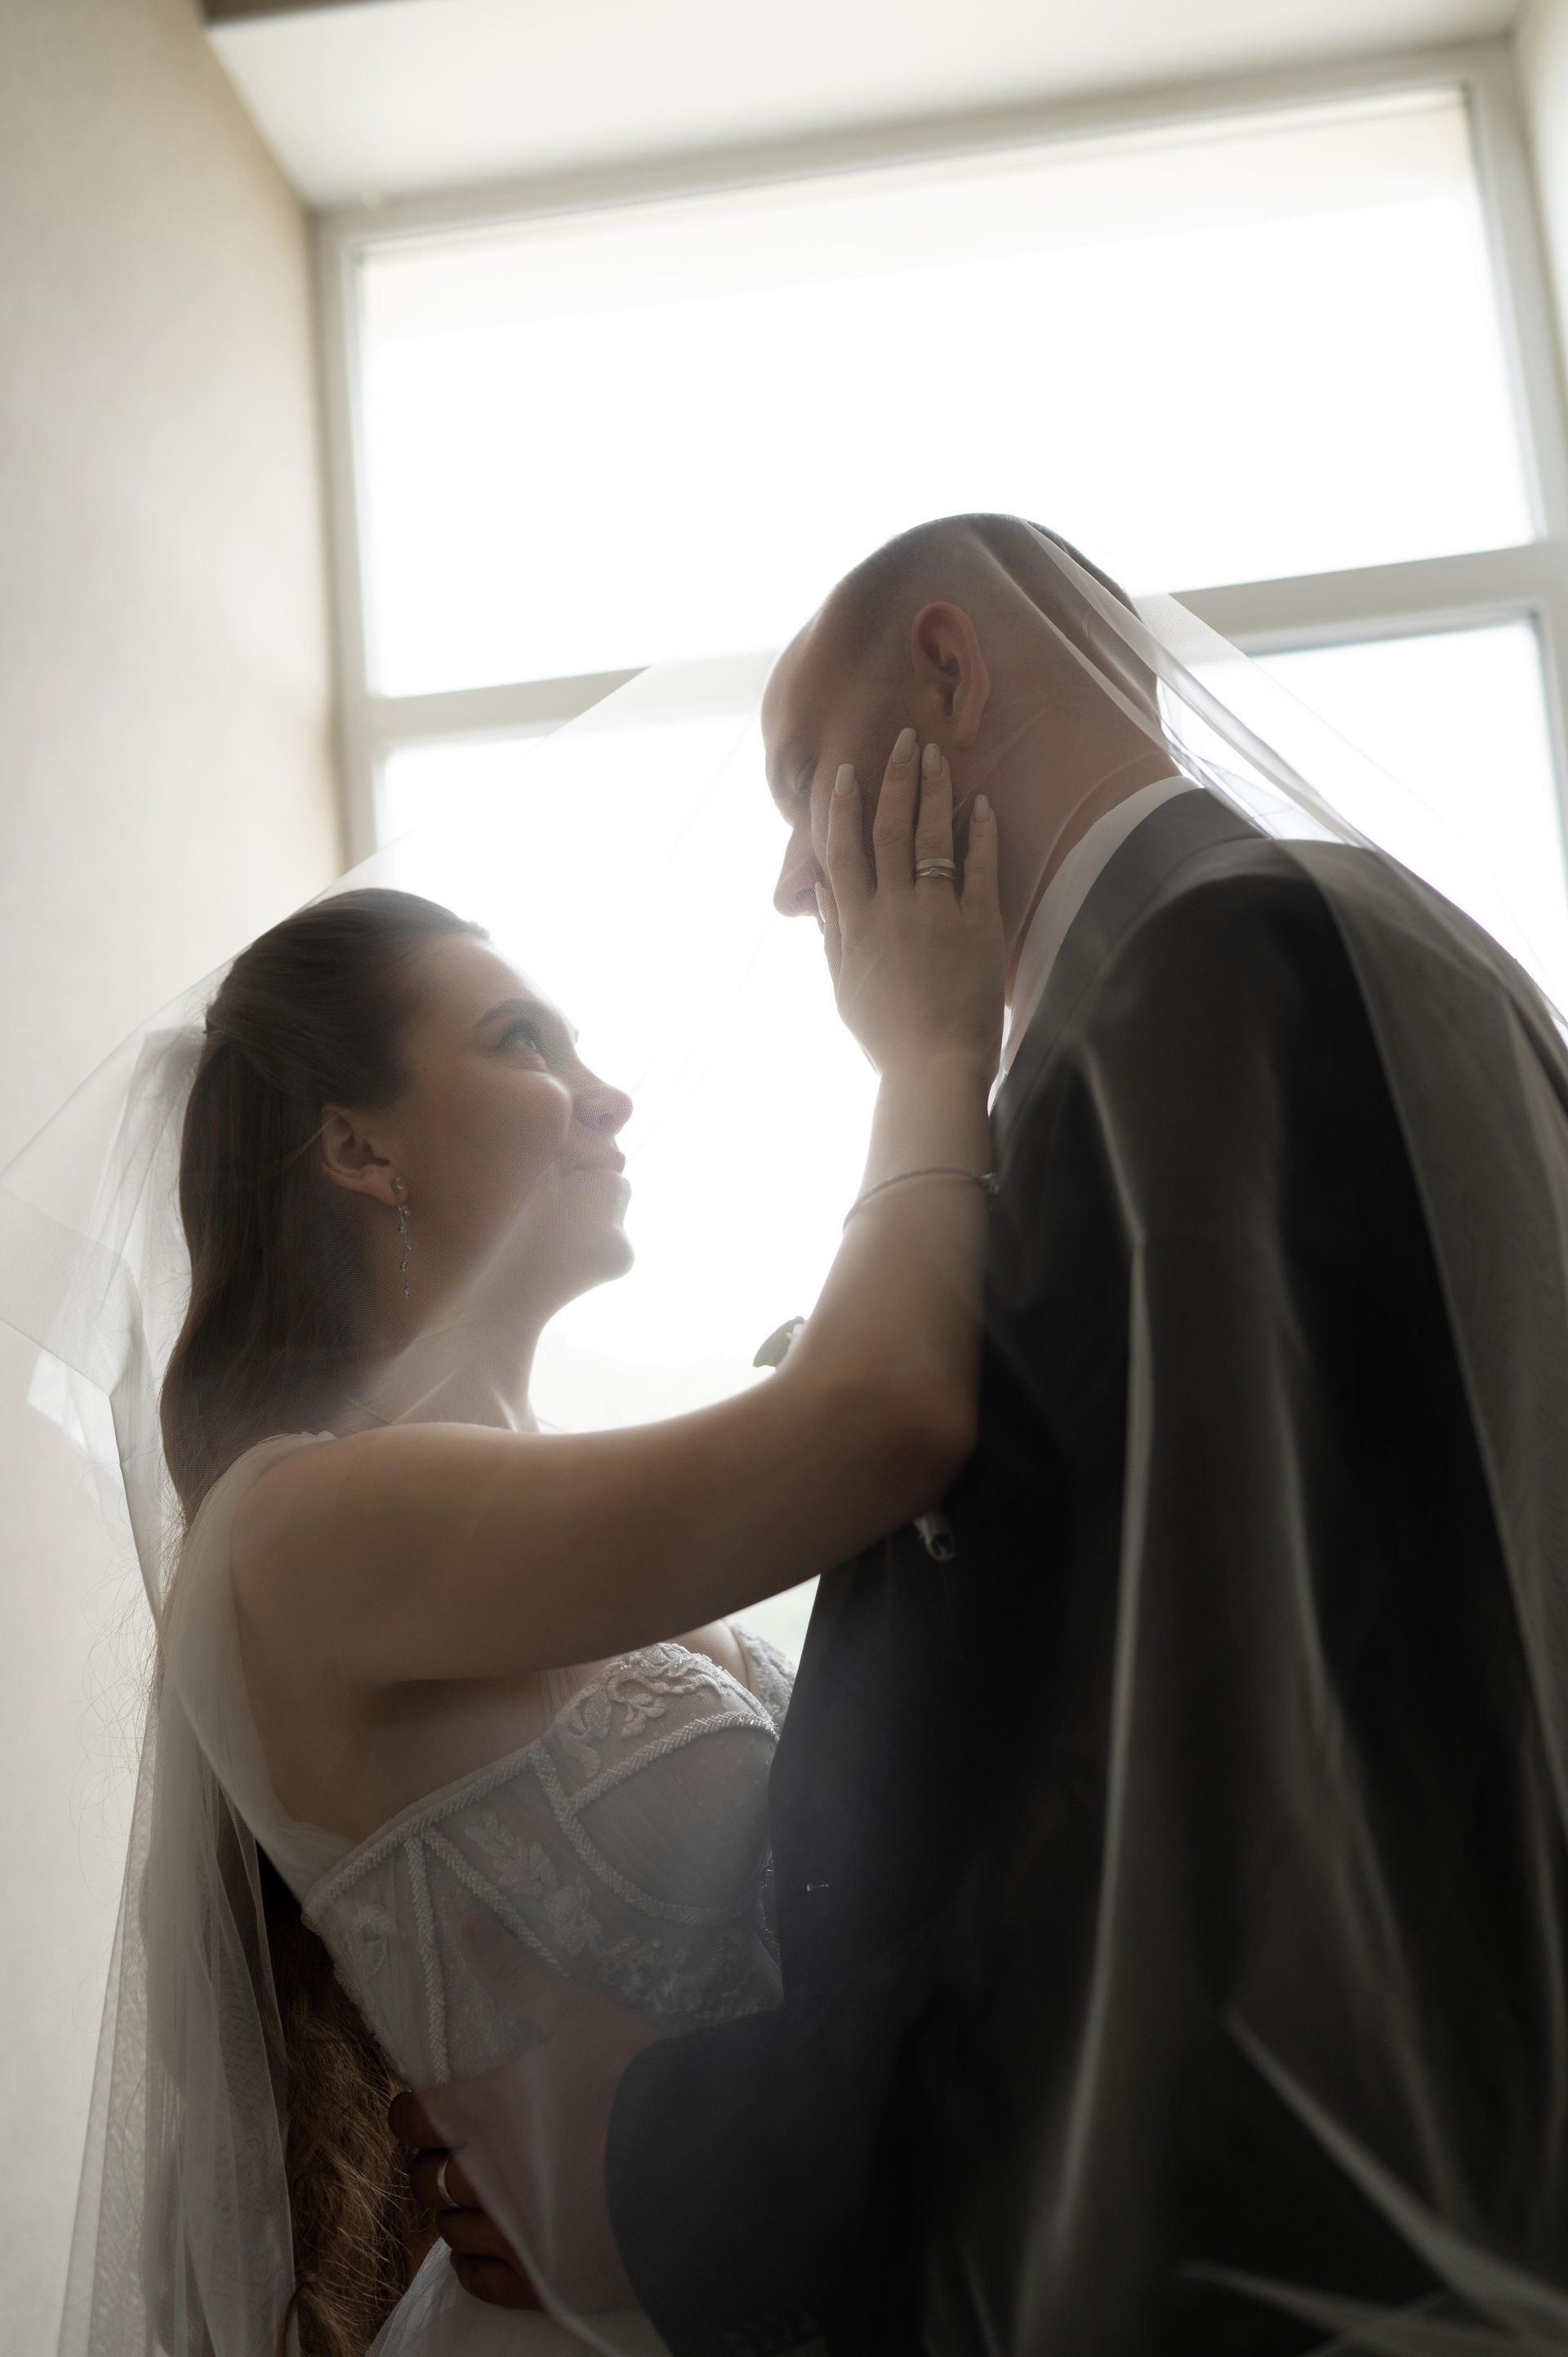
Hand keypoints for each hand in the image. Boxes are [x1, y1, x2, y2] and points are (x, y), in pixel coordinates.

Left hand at [391, 1910, 660, 2314]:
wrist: (699, 2165)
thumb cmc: (636, 2082)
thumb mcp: (579, 2015)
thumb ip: (514, 1973)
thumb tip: (463, 1919)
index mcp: (485, 2115)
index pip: (412, 2117)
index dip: (411, 2108)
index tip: (423, 2102)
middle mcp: (485, 2182)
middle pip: (424, 2176)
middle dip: (432, 2157)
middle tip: (453, 2144)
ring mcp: (512, 2240)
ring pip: (449, 2228)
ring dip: (453, 2206)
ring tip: (474, 2189)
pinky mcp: (542, 2283)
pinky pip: (480, 2280)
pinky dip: (475, 2260)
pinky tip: (491, 2241)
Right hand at [818, 730, 1001, 1080]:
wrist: (933, 1070)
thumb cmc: (888, 1039)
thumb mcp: (844, 990)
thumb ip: (832, 937)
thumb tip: (820, 894)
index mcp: (856, 925)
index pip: (843, 851)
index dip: (844, 808)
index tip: (847, 773)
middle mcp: (891, 910)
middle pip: (887, 830)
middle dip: (894, 780)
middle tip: (903, 740)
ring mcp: (934, 915)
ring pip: (929, 838)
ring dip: (933, 792)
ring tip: (937, 755)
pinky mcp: (977, 926)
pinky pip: (978, 868)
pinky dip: (980, 833)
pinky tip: (983, 804)